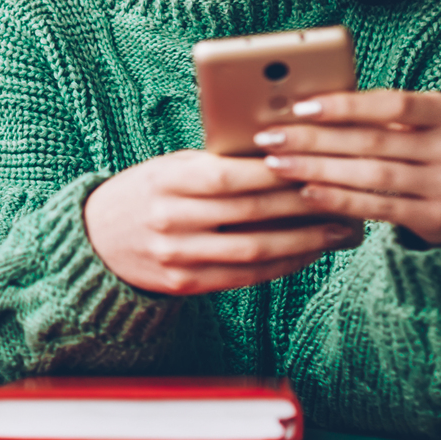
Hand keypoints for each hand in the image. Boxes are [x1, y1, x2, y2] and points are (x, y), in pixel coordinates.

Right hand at [83, 148, 363, 294]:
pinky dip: (282, 265)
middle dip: (304, 206)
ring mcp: (177, 258)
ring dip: (304, 242)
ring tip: (339, 231)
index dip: (274, 173)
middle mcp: (170, 221)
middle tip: (344, 197)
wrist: (96, 240)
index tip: (315, 163)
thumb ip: (216, 163)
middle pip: (250, 215)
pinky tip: (308, 252)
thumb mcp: (170, 166)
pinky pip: (245, 276)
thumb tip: (284, 155)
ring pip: (254, 251)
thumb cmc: (146, 192)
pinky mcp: (186, 284)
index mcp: (165, 181)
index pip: (227, 176)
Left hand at [255, 89, 440, 245]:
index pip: (391, 104)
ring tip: (278, 164)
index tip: (300, 106)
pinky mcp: (436, 217)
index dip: (345, 105)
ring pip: (372, 175)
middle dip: (315, 138)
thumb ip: (375, 115)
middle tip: (271, 137)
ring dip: (318, 169)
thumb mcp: (416, 126)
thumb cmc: (424, 150)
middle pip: (373, 142)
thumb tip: (303, 106)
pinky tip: (307, 193)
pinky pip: (378, 207)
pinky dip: (339, 199)